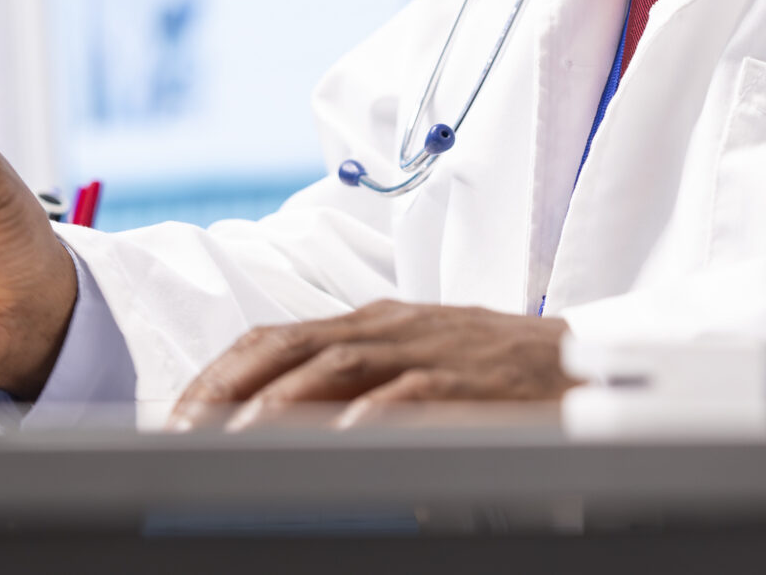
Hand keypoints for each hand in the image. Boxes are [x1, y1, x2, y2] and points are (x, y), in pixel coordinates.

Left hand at [170, 301, 572, 430]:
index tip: (180, 414)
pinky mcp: (467, 382)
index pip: (279, 336)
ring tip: (233, 441)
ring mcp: (428, 351)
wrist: (586, 360)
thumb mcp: (418, 362)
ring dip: (277, 405)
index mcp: (374, 320)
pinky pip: (406, 397)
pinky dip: (364, 417)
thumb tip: (286, 424)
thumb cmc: (495, 370)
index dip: (222, 372)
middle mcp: (391, 326)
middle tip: (184, 432)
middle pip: (292, 346)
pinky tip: (331, 443)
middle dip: (229, 388)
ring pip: (336, 367)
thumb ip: (359, 385)